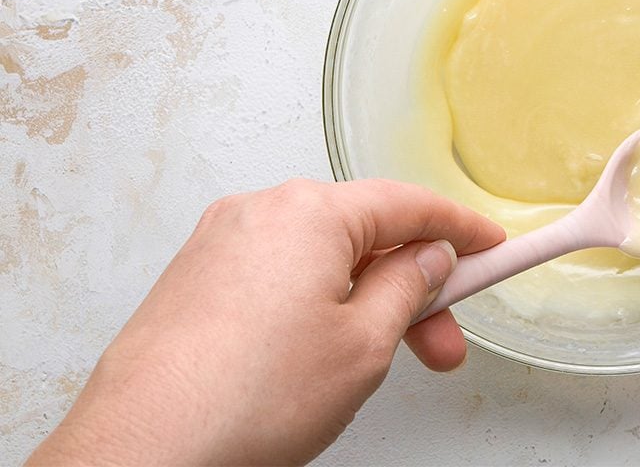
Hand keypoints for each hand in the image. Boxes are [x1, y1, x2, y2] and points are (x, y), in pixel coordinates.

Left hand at [29, 179, 505, 465]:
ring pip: (319, 259)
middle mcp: (259, 212)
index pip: (407, 203)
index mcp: (308, 213)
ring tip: (379, 360)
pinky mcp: (194, 280)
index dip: (460, 228)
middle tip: (441, 342)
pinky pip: (277, 275)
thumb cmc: (246, 400)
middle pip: (362, 234)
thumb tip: (427, 259)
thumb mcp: (364, 346)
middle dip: (411, 287)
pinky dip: (316, 304)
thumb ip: (410, 288)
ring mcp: (219, 244)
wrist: (142, 453)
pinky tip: (323, 353)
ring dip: (364, 301)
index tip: (490, 246)